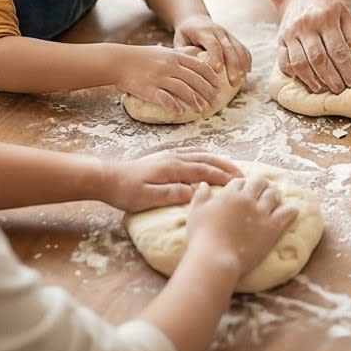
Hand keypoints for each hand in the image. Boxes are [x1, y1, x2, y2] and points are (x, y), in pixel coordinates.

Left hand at [102, 148, 243, 211]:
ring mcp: (170, 155)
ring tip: (232, 168)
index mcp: (172, 168)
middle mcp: (174, 158)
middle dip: (226, 166)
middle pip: (207, 159)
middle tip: (243, 176)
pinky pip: (192, 153)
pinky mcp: (165, 157)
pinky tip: (208, 160)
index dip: (223, 176)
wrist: (107, 178)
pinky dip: (206, 155)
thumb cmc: (126, 191)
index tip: (239, 183)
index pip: (204, 170)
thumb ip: (171, 194)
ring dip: (218, 160)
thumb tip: (194, 192)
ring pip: (201, 154)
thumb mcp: (147, 197)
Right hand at [116, 44, 222, 116]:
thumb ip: (181, 53)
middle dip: (207, 92)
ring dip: (194, 101)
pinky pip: (164, 98)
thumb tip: (198, 53)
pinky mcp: (148, 88)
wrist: (117, 61)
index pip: (199, 66)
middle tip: (214, 102)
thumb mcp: (164, 50)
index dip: (211, 77)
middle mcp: (169, 66)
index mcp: (174, 57)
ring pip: (183, 89)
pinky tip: (179, 113)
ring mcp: (159, 77)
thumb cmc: (142, 57)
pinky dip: (173, 106)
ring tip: (201, 110)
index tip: (219, 87)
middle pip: (195, 79)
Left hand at [173, 14, 251, 84]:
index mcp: (203, 31)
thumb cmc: (185, 35)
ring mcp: (228, 34)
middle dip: (233, 66)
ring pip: (239, 48)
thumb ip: (183, 53)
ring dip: (242, 65)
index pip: (213, 44)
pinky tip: (247, 72)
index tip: (218, 70)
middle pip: (229, 48)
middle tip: (233, 82)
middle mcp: (218, 31)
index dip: (216, 57)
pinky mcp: (234, 38)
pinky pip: (244, 48)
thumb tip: (186, 69)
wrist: (195, 19)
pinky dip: (247, 60)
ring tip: (241, 81)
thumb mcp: (179, 41)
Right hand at [185, 176, 298, 278]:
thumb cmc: (201, 237)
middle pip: (259, 182)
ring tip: (276, 196)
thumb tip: (204, 184)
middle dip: (261, 184)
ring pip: (274, 194)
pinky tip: (293, 211)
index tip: (243, 189)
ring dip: (275, 193)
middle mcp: (247, 199)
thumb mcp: (195, 213)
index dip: (242, 184)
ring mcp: (261, 212)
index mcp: (229, 194)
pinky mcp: (272, 227)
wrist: (214, 258)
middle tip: (263, 188)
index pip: (239, 181)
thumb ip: (201, 196)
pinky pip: (287, 213)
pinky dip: (291, 211)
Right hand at [277, 0, 350, 93]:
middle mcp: (306, 26)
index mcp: (326, 18)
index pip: (338, 49)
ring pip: (299, 63)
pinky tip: (303, 80)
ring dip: (311, 79)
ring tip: (322, 89)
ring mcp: (291, 33)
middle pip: (318, 58)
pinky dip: (293, 73)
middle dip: (330, 77)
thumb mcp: (343, 11)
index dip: (346, 68)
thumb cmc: (326, 6)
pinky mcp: (280, 39)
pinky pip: (283, 61)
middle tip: (339, 89)